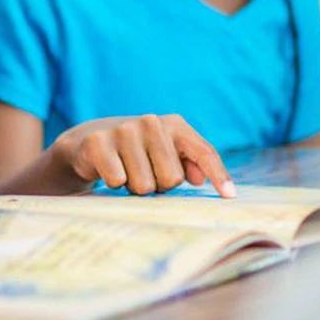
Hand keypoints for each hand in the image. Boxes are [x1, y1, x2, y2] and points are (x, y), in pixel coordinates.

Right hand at [51, 114, 234, 196]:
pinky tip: (109, 171)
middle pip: (172, 178)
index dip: (218, 175)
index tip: (229, 197)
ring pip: (144, 185)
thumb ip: (189, 163)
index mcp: (174, 125)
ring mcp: (124, 130)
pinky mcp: (98, 142)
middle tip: (146, 175)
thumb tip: (199, 179)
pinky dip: (114, 184)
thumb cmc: (138, 153)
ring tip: (127, 173)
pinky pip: (117, 180)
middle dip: (159, 186)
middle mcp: (151, 122)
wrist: (89, 143)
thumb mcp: (166, 154)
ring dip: (135, 187)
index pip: (203, 152)